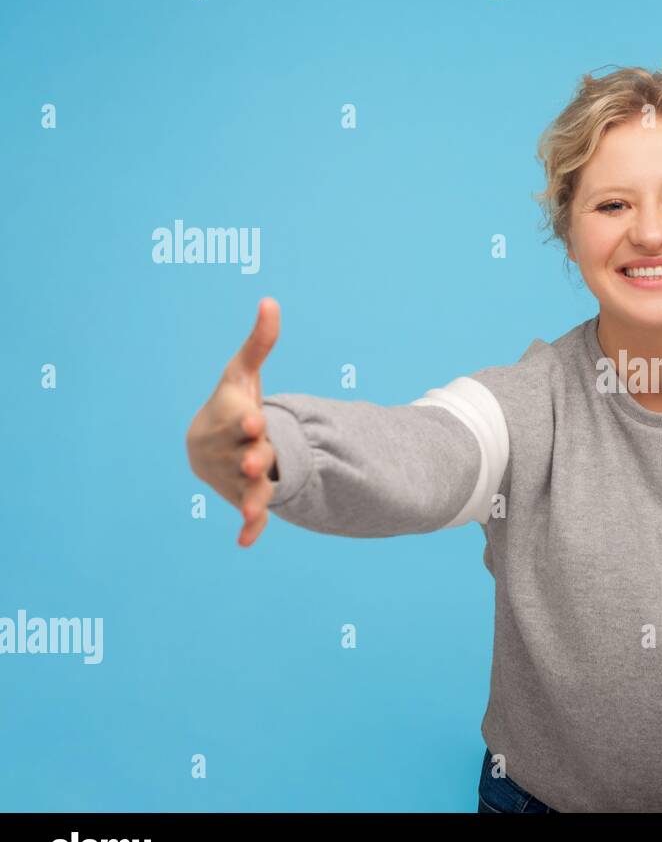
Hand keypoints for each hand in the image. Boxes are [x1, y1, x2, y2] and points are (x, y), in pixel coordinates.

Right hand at [185, 298, 280, 546]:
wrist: (209, 445)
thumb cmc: (232, 404)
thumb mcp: (243, 374)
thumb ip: (260, 344)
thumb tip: (271, 300)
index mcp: (230, 420)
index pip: (238, 421)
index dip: (246, 422)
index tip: (255, 420)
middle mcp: (229, 451)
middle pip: (245, 456)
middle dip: (253, 458)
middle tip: (260, 460)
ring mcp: (234, 476)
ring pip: (248, 487)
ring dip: (253, 496)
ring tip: (258, 505)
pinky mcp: (242, 498)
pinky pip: (247, 514)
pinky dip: (248, 527)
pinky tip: (248, 541)